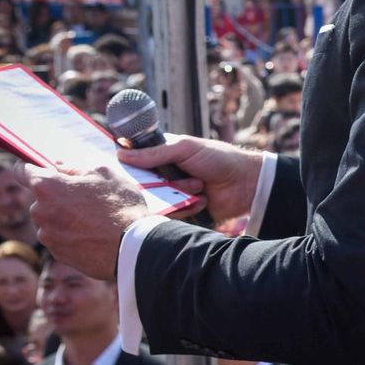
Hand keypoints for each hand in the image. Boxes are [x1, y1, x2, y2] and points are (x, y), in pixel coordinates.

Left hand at [26, 164, 148, 278]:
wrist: (134, 247)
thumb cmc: (121, 206)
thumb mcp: (105, 175)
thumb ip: (76, 169)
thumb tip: (60, 167)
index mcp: (47, 186)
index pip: (22, 171)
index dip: (30, 168)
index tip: (43, 170)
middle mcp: (39, 211)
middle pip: (41, 199)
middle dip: (58, 197)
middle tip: (86, 199)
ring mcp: (47, 235)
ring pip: (51, 220)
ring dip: (65, 218)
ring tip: (95, 221)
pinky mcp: (58, 254)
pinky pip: (61, 239)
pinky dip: (72, 236)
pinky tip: (95, 236)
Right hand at [118, 134, 263, 223]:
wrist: (246, 184)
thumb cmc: (218, 159)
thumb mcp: (185, 148)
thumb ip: (155, 153)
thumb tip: (121, 154)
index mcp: (162, 158)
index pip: (134, 164)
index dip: (127, 168)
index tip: (118, 170)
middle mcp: (163, 178)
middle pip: (141, 186)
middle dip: (156, 184)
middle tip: (173, 179)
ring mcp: (172, 196)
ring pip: (156, 202)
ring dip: (177, 194)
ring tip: (199, 185)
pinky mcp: (182, 213)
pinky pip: (171, 216)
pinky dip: (186, 208)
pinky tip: (202, 199)